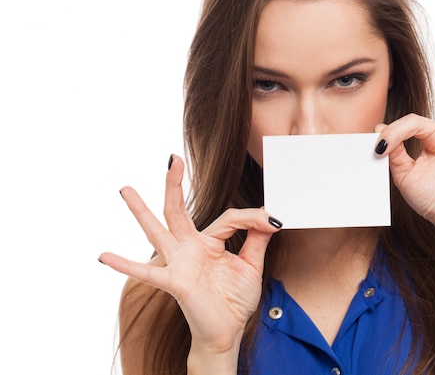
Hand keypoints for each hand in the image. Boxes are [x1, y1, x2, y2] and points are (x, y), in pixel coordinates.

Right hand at [99, 155, 281, 353]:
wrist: (226, 331)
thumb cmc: (234, 300)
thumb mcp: (251, 264)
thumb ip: (257, 239)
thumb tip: (270, 215)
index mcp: (209, 243)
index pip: (229, 218)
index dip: (253, 217)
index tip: (273, 220)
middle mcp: (190, 248)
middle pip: (178, 210)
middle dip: (174, 184)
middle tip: (172, 158)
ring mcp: (179, 263)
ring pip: (158, 231)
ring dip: (141, 210)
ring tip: (125, 190)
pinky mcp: (175, 282)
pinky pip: (147, 272)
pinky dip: (125, 265)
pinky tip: (105, 256)